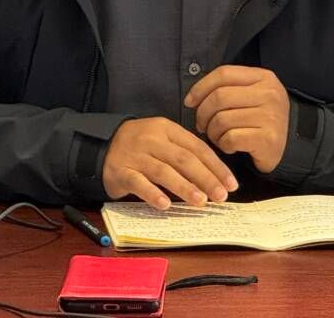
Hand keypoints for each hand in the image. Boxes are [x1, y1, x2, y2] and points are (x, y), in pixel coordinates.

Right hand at [102, 117, 238, 209]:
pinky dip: (153, 194)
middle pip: (184, 159)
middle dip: (206, 178)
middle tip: (220, 195)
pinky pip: (138, 183)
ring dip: (184, 187)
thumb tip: (214, 177)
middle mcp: (152, 140)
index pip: (197, 147)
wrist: (102, 144)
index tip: (230, 183)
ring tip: (200, 200)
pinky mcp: (121, 171)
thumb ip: (184, 152)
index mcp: (167, 129)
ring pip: (163, 171)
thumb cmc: (140, 144)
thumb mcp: (163, 139)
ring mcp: (136, 155)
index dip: (216, 166)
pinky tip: (165, 205)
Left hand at [186, 65, 289, 172]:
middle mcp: (269, 94)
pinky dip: (223, 145)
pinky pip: (230, 139)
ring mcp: (270, 116)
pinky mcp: (267, 139)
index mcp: (264, 77)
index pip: (223, 74)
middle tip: (202, 125)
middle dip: (203, 113)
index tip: (189, 101)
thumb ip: (227, 88)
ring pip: (221, 119)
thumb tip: (192, 98)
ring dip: (212, 132)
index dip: (200, 87)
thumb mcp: (252, 95)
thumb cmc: (261, 119)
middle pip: (219, 97)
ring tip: (217, 137)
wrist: (290, 147)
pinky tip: (230, 146)